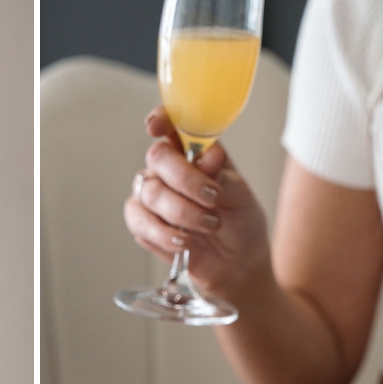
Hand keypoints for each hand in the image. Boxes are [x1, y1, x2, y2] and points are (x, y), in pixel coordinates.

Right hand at [122, 106, 273, 303]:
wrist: (237, 263)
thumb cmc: (240, 221)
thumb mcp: (242, 196)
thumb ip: (223, 176)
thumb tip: (207, 157)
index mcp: (193, 151)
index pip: (170, 124)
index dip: (160, 120)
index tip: (156, 128)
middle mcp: (168, 169)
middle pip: (158, 158)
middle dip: (185, 180)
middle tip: (213, 199)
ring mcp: (152, 196)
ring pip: (150, 192)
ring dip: (182, 212)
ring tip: (210, 225)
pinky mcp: (143, 224)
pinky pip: (140, 221)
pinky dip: (163, 233)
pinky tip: (184, 241)